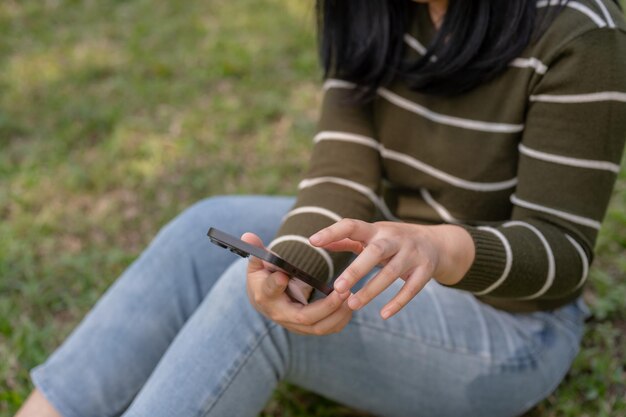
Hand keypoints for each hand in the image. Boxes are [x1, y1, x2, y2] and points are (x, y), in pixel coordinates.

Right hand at [242, 233, 352, 335]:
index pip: (269, 291)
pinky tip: (350, 303)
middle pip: (304, 316)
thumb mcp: (257, 263)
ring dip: (338, 313)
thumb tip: (247, 237)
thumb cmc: (263, 277)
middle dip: (326, 305)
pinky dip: (341, 319)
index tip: (284, 275)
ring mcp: (295, 325)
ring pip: (319, 327)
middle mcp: (280, 314)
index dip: (275, 284)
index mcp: (264, 295)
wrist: (265, 300)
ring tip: (350, 295)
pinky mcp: (307, 328)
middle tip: (342, 289)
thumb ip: (256, 250)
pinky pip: (327, 328)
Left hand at [309, 219, 473, 319]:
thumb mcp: (373, 235)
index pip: (352, 225)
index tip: (312, 241)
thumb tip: (315, 241)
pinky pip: (412, 288)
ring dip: (372, 290)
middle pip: (375, 252)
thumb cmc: (394, 241)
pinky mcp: (425, 271)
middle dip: (357, 269)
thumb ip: (346, 239)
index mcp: (377, 230)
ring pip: (392, 273)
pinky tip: (383, 314)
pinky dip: (398, 302)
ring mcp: (412, 254)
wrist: (437, 243)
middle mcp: (395, 239)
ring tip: (353, 305)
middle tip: (338, 288)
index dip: (332, 232)